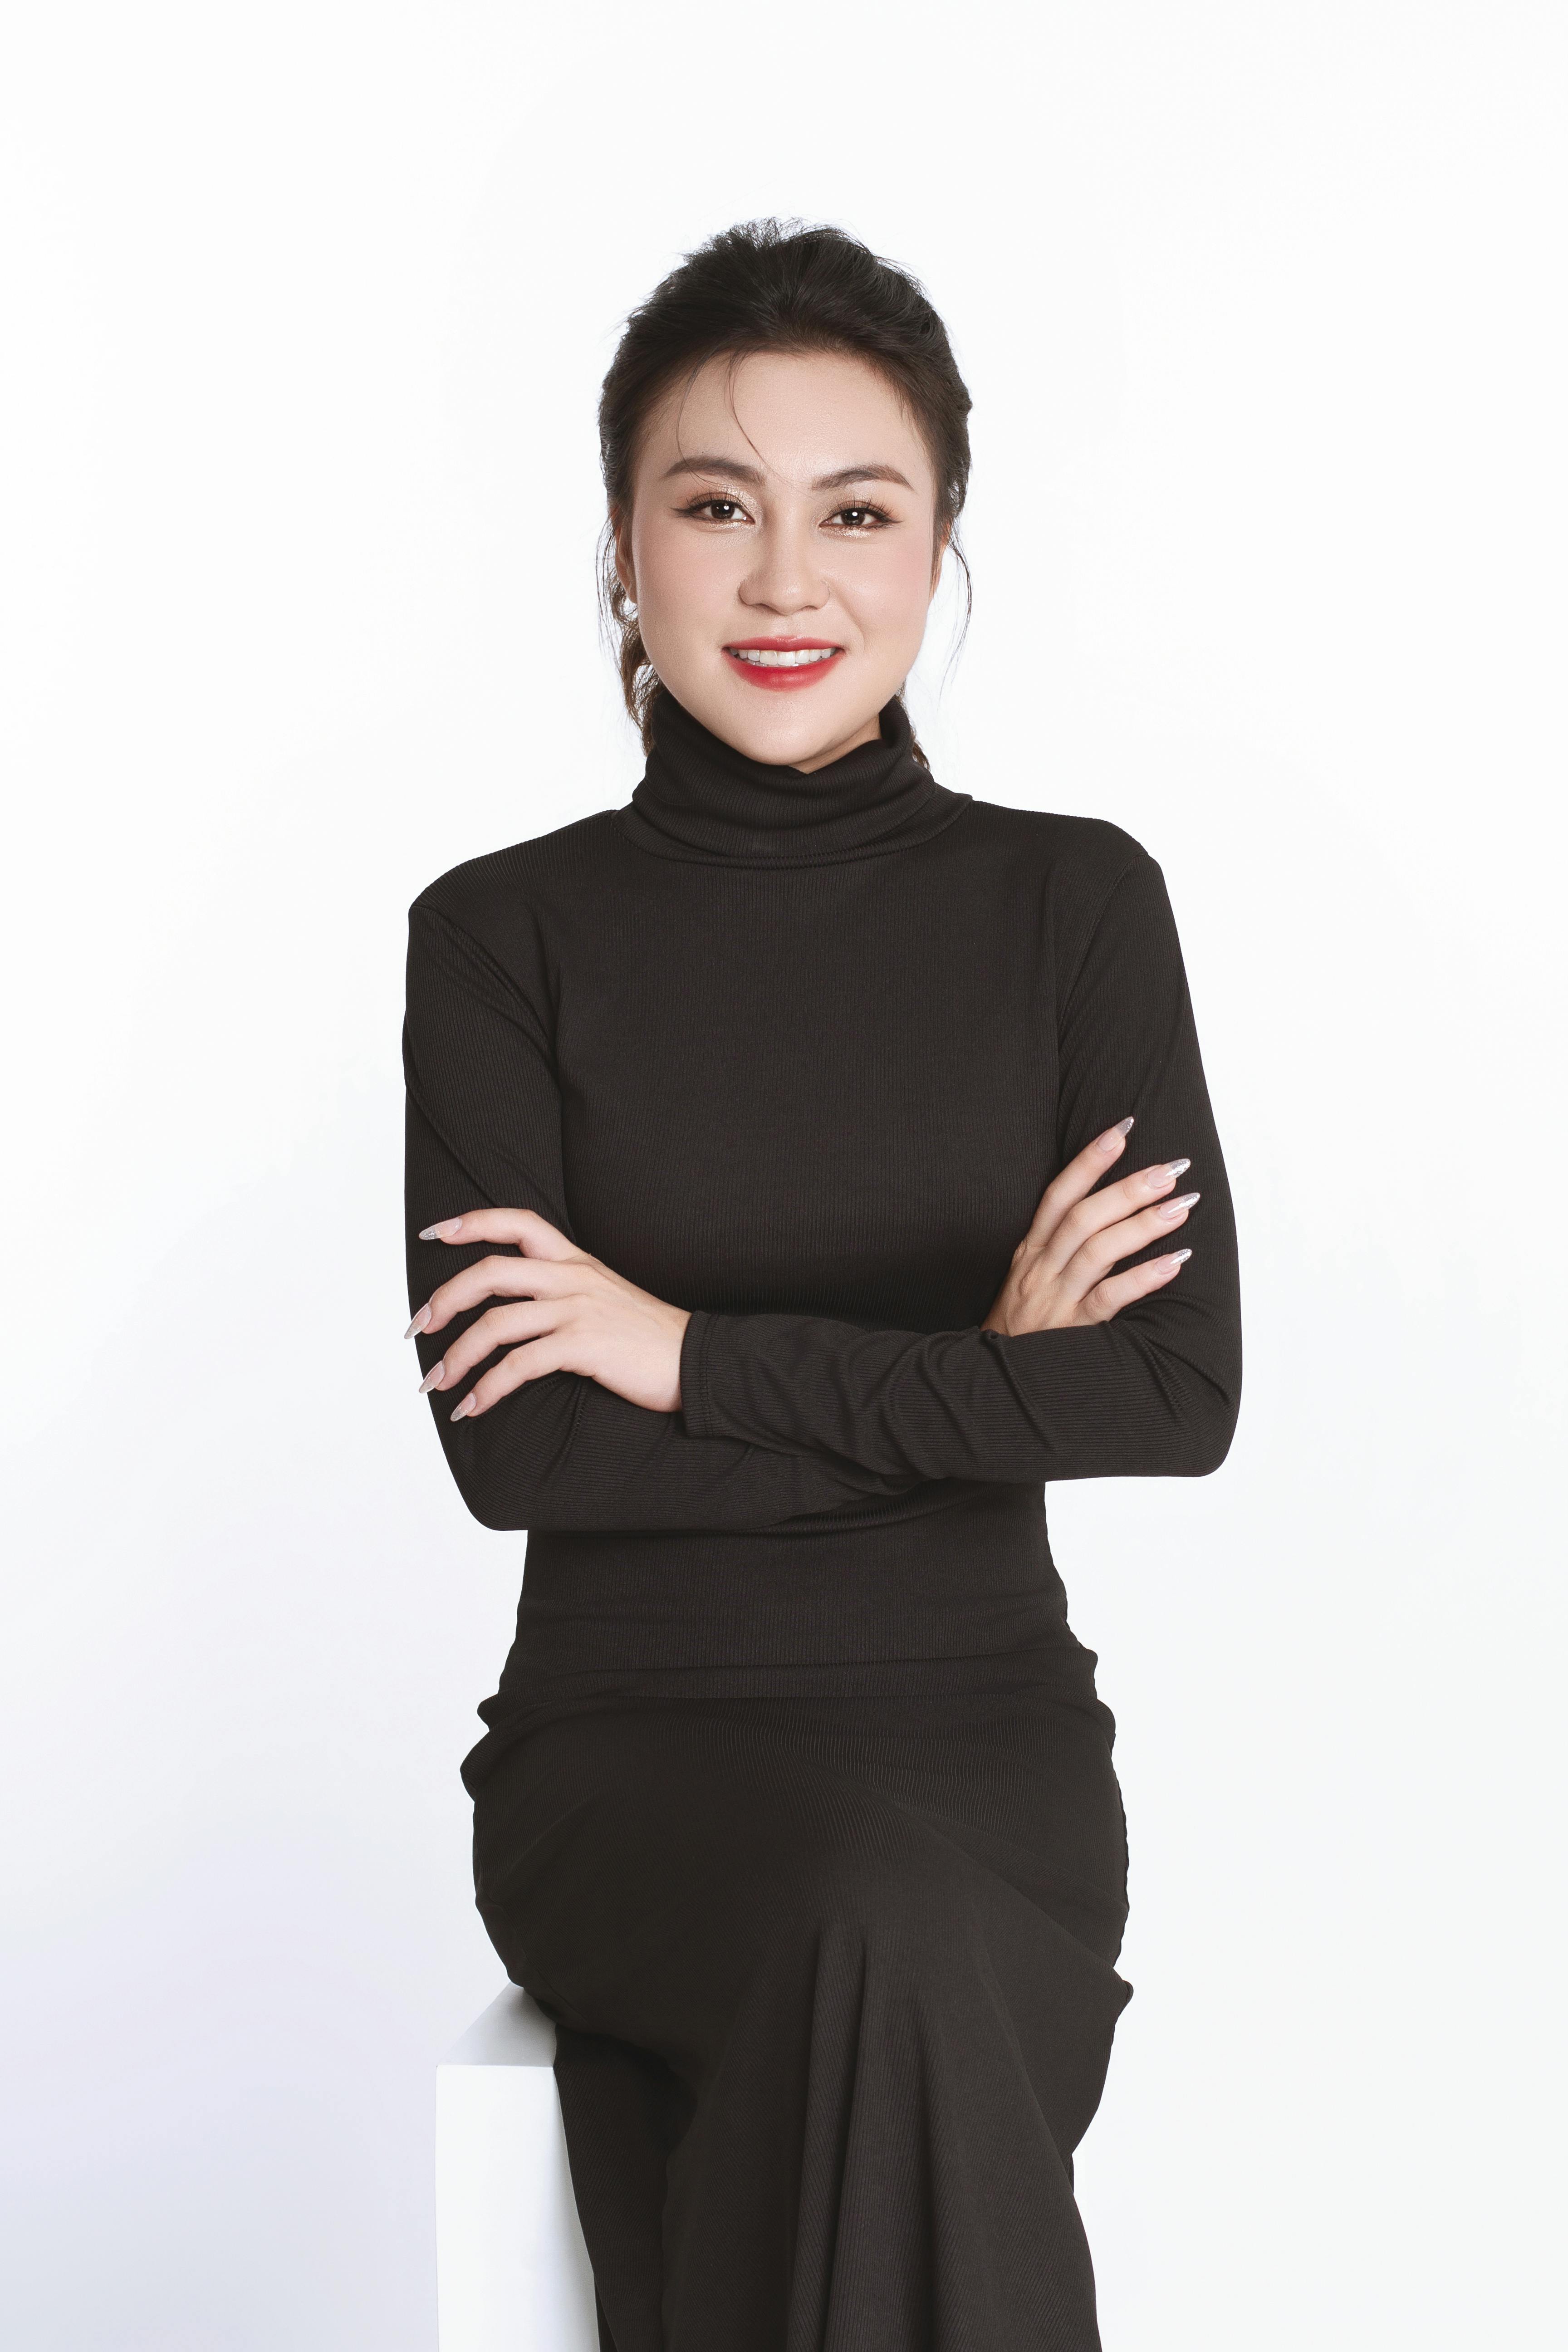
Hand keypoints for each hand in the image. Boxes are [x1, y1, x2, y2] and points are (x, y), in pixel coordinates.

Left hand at [405, 1209, 690, 1418]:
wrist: (698, 1361)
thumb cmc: (649, 1337)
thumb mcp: (605, 1297)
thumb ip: (564, 1291)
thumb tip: (516, 1311)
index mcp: (576, 1261)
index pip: (517, 1223)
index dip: (472, 1223)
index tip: (435, 1233)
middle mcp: (573, 1278)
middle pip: (489, 1273)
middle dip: (444, 1301)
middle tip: (418, 1328)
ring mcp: (578, 1310)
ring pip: (496, 1324)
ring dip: (457, 1357)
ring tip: (437, 1383)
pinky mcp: (584, 1347)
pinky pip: (520, 1365)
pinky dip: (488, 1388)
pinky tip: (474, 1406)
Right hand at [982, 1119, 1198, 1335]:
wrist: (991, 1379)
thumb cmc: (1023, 1324)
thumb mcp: (1029, 1276)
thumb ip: (1059, 1244)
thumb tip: (1108, 1206)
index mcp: (1031, 1250)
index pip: (1058, 1195)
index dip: (1088, 1161)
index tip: (1121, 1130)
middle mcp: (1040, 1268)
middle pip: (1083, 1217)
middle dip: (1128, 1188)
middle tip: (1170, 1169)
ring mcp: (1055, 1299)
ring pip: (1097, 1251)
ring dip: (1142, 1225)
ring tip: (1182, 1206)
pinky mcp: (1072, 1330)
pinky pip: (1110, 1298)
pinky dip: (1143, 1277)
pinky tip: (1175, 1262)